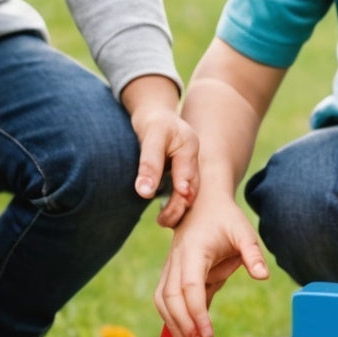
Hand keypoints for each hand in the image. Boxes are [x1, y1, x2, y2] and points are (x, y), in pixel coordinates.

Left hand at [128, 105, 199, 228]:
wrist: (154, 115)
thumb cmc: (152, 123)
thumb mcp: (151, 137)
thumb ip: (149, 164)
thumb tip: (144, 193)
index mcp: (190, 147)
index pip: (186, 174)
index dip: (180, 194)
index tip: (171, 211)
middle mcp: (193, 159)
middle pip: (191, 187)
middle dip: (179, 206)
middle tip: (163, 222)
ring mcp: (189, 167)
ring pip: (188, 192)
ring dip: (178, 208)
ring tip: (163, 221)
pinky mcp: (181, 174)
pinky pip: (182, 192)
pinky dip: (175, 203)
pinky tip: (166, 214)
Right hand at [153, 196, 269, 336]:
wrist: (203, 202)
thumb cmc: (226, 218)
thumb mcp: (244, 231)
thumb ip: (253, 254)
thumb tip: (263, 276)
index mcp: (194, 250)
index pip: (190, 287)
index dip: (196, 313)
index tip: (207, 335)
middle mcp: (176, 260)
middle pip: (170, 299)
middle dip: (183, 326)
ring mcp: (170, 266)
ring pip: (162, 301)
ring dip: (173, 326)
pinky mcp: (170, 272)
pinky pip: (164, 299)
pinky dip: (171, 319)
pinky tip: (185, 336)